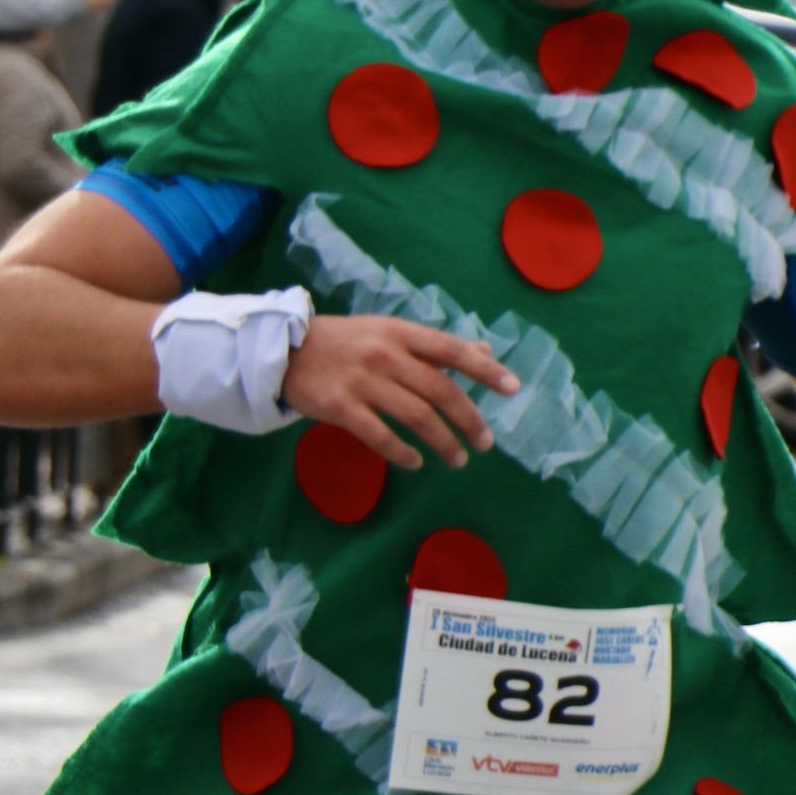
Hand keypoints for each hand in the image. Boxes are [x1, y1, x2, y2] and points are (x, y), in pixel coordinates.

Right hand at [280, 315, 518, 469]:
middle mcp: (385, 354)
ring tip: (459, 460)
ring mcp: (362, 381)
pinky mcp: (340, 408)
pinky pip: (379, 436)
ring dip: (443, 442)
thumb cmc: (344, 342)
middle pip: (439, 389)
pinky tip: (416, 463)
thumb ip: (433, 346)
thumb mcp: (389, 332)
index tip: (512, 388)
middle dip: (468, 419)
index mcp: (400, 332)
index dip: (485, 369)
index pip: (452, 350)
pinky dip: (402, 453)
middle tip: (485, 443)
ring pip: (415, 416)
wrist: (283, 350)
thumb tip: (484, 352)